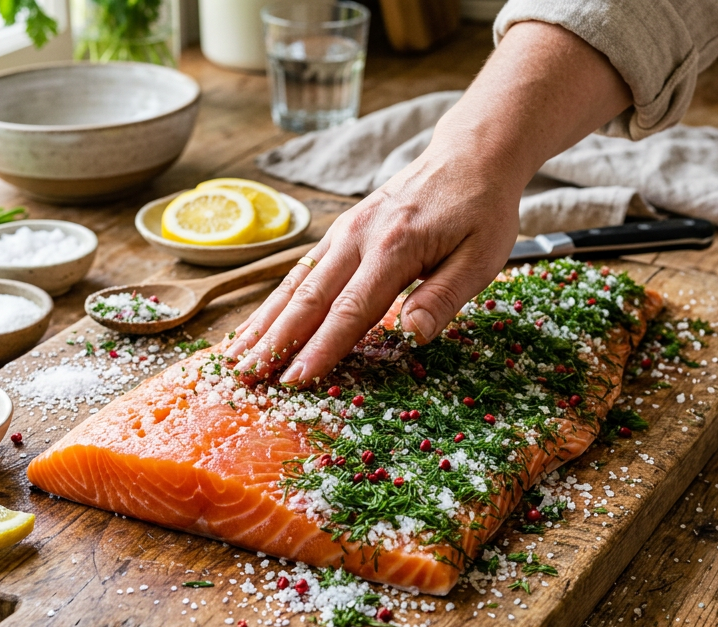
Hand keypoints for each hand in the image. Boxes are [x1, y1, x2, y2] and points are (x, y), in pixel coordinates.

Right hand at [228, 146, 521, 383]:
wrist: (470, 154)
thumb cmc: (481, 210)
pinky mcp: (340, 231)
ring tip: (235, 357)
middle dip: (275, 342)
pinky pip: (300, 270)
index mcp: (395, 248)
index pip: (350, 310)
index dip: (321, 349)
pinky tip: (255, 324)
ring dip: (263, 323)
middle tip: (247, 378)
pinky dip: (274, 301)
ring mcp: (344, 231)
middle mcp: (359, 237)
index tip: (295, 380)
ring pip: (295, 283)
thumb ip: (444, 297)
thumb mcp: (482, 257)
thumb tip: (411, 336)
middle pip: (309, 298)